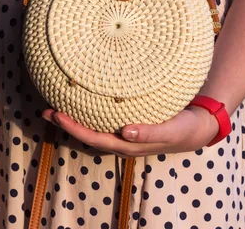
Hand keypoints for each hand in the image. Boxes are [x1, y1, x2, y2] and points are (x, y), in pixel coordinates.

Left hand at [42, 105, 220, 157]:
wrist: (198, 126)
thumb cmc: (184, 128)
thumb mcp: (170, 130)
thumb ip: (149, 133)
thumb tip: (126, 132)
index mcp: (128, 145)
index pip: (95, 138)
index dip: (74, 129)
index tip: (58, 116)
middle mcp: (121, 140)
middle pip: (87, 134)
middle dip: (66, 124)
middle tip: (46, 110)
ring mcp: (123, 133)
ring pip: (92, 127)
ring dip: (73, 119)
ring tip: (54, 106)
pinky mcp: (127, 122)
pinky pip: (101, 119)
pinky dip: (87, 112)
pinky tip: (79, 101)